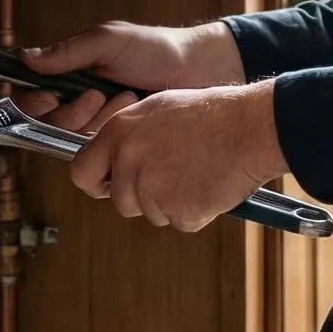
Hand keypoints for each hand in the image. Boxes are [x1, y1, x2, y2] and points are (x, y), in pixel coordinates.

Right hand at [13, 20, 245, 132]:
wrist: (199, 70)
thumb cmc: (156, 49)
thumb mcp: (109, 41)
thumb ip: (68, 52)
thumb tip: (25, 57)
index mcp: (71, 76)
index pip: (33, 100)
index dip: (34, 105)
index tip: (49, 98)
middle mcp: (80, 104)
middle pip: (50, 125)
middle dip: (72, 113)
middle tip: (97, 95)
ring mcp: (100, 125)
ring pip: (74, 140)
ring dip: (97, 120)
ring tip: (126, 96)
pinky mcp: (120, 143)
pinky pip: (102, 152)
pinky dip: (113, 134)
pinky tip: (133, 112)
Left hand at [70, 81, 287, 231]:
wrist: (251, 128)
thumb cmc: (213, 114)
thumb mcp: (159, 109)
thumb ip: (130, 136)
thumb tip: (116, 158)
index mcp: (120, 133)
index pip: (81, 171)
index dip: (96, 182)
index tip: (107, 185)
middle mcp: (129, 162)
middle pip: (121, 201)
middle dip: (144, 196)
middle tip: (175, 174)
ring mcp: (152, 190)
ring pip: (152, 213)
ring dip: (172, 203)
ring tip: (198, 171)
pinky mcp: (178, 212)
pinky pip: (180, 222)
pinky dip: (195, 212)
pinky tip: (210, 185)